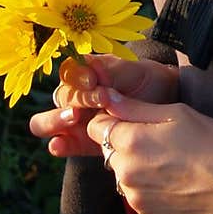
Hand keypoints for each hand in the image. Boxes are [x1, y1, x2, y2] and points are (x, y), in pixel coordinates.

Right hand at [28, 53, 179, 157]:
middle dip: (73, 99)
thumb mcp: (135, 70)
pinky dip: (57, 145)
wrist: (166, 105)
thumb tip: (90, 68)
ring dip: (55, 120)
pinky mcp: (81, 142)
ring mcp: (75, 120)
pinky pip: (61, 144)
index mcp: (86, 73)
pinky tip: (60, 145)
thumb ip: (112, 69)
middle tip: (93, 103)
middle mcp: (76, 96)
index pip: (69, 72)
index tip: (93, 81)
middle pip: (59, 97)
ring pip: (46, 121)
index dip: (76, 76)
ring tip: (74, 118)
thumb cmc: (149, 82)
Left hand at [86, 93, 212, 213]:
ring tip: (169, 165)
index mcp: (130, 142)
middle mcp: (124, 173)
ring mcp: (134, 198)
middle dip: (126, 145)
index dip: (112, 120)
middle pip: (109, 152)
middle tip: (159, 143)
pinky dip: (148, 190)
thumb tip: (105, 97)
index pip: (96, 127)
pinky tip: (173, 184)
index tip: (132, 121)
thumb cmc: (210, 144)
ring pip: (123, 176)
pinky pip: (137, 197)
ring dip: (136, 169)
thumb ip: (135, 107)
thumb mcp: (176, 114)